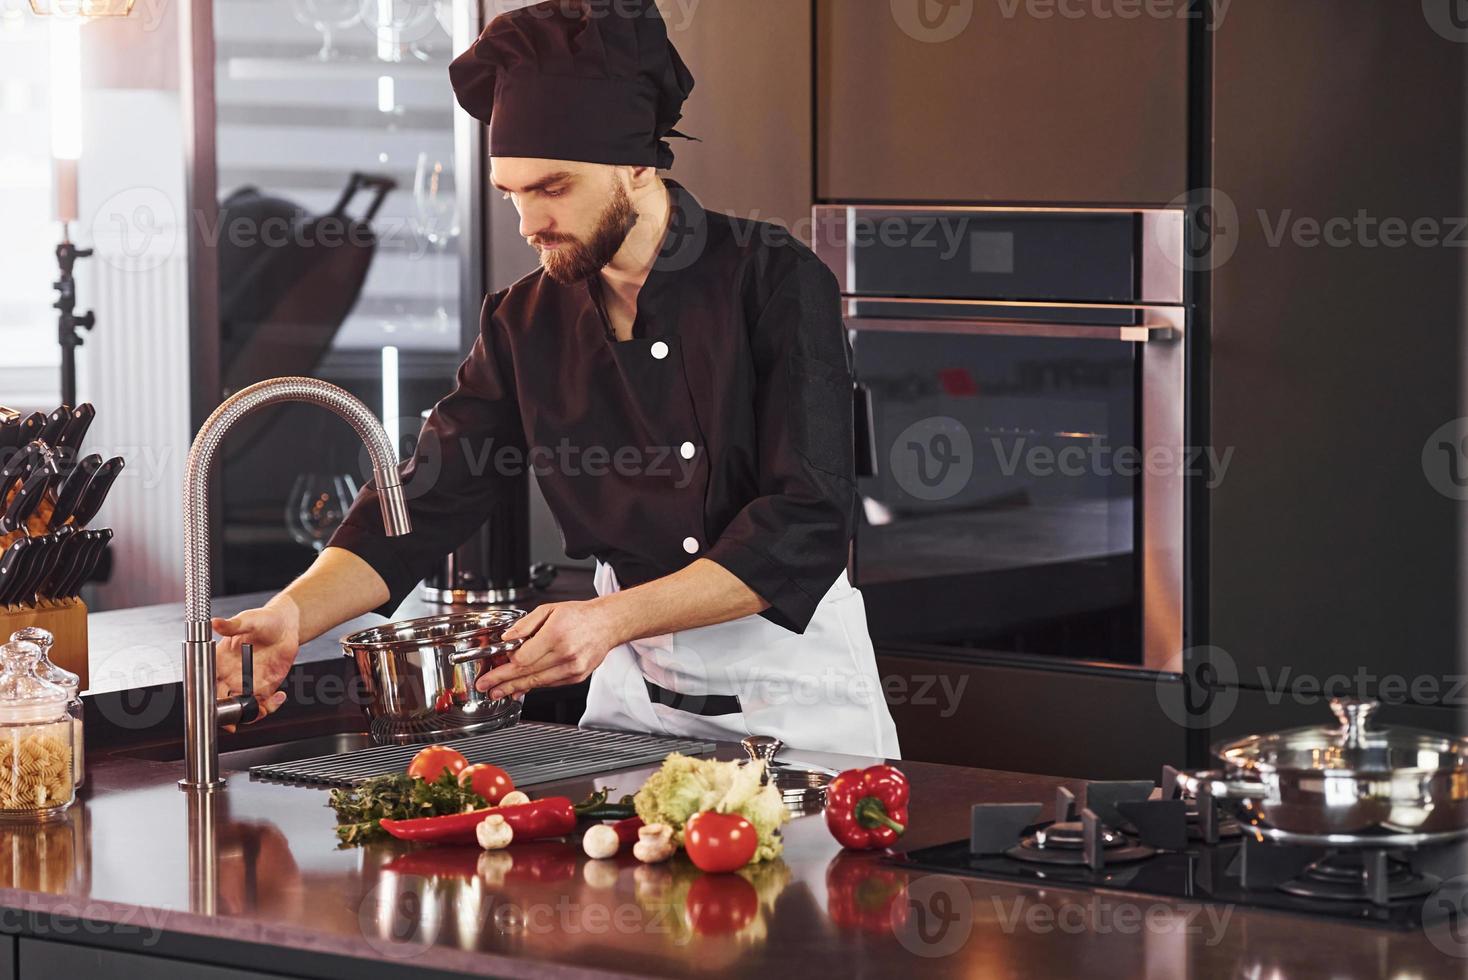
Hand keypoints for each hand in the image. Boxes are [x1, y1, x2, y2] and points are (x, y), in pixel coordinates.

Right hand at [212, 597, 298, 731]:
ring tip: (264, 707)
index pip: (204, 683)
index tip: (210, 707)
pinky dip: (270, 707)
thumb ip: (233, 625)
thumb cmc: (264, 620)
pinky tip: (280, 696)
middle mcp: (230, 676)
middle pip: (220, 703)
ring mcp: (247, 684)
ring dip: (250, 715)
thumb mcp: (249, 620)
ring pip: (241, 709)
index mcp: (219, 661)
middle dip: (225, 715)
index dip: (204, 698)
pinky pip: (263, 705)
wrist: (286, 625)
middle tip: (236, 718)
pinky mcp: (264, 687)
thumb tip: (214, 622)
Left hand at [474, 600, 621, 699]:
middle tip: (486, 686)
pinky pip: (550, 683)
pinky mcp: (576, 677)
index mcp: (556, 635)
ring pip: (537, 682)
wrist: (607, 624)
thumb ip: (525, 625)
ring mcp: (572, 668)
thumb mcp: (549, 610)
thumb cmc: (580, 615)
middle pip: (527, 674)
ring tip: (499, 692)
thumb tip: (506, 638)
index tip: (493, 668)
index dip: (505, 666)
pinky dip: (534, 686)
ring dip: (515, 688)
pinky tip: (521, 688)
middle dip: (503, 682)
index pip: (523, 658)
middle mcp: (565, 654)